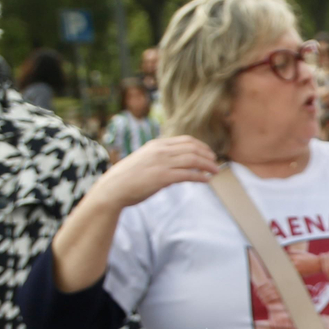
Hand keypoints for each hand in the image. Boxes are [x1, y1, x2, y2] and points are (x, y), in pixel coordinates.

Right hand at [87, 135, 219, 209]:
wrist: (113, 188)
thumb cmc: (128, 176)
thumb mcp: (145, 159)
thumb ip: (161, 158)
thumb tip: (179, 166)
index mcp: (156, 144)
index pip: (186, 140)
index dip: (201, 146)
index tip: (209, 153)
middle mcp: (160, 151)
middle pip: (193, 149)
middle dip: (208, 155)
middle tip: (215, 162)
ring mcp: (162, 163)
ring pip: (193, 160)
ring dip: (208, 165)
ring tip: (215, 171)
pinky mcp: (162, 177)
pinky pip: (188, 175)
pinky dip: (200, 177)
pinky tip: (206, 180)